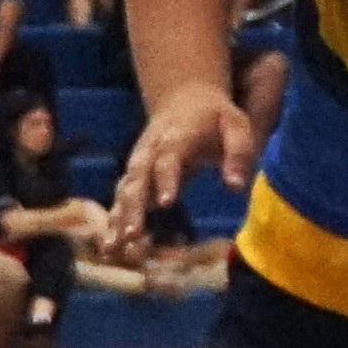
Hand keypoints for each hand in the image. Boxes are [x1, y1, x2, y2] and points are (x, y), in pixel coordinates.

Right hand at [107, 84, 255, 258]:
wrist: (185, 99)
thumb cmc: (215, 117)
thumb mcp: (235, 125)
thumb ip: (238, 153)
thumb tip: (236, 187)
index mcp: (176, 137)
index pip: (168, 158)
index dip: (166, 179)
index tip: (167, 202)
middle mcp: (150, 151)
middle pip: (138, 178)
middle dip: (133, 206)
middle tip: (132, 234)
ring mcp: (138, 164)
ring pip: (124, 191)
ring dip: (118, 219)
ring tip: (114, 248)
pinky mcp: (134, 177)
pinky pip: (121, 199)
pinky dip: (114, 222)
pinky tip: (110, 248)